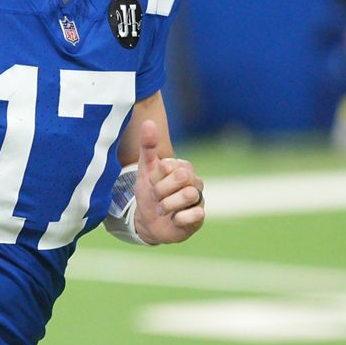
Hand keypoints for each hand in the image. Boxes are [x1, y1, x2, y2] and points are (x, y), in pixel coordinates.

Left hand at [133, 119, 204, 244]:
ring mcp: (199, 199)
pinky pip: (195, 215)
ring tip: (163, 209)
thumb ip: (147, 146)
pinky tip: (174, 219)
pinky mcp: (200, 217)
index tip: (150, 182)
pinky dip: (179, 218)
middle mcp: (194, 181)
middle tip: (155, 197)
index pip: (170, 164)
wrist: (150, 222)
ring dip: (168, 205)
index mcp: (183, 166)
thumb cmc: (150, 193)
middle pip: (182, 177)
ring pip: (189, 195)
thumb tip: (149, 122)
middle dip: (162, 190)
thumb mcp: (145, 170)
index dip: (156, 176)